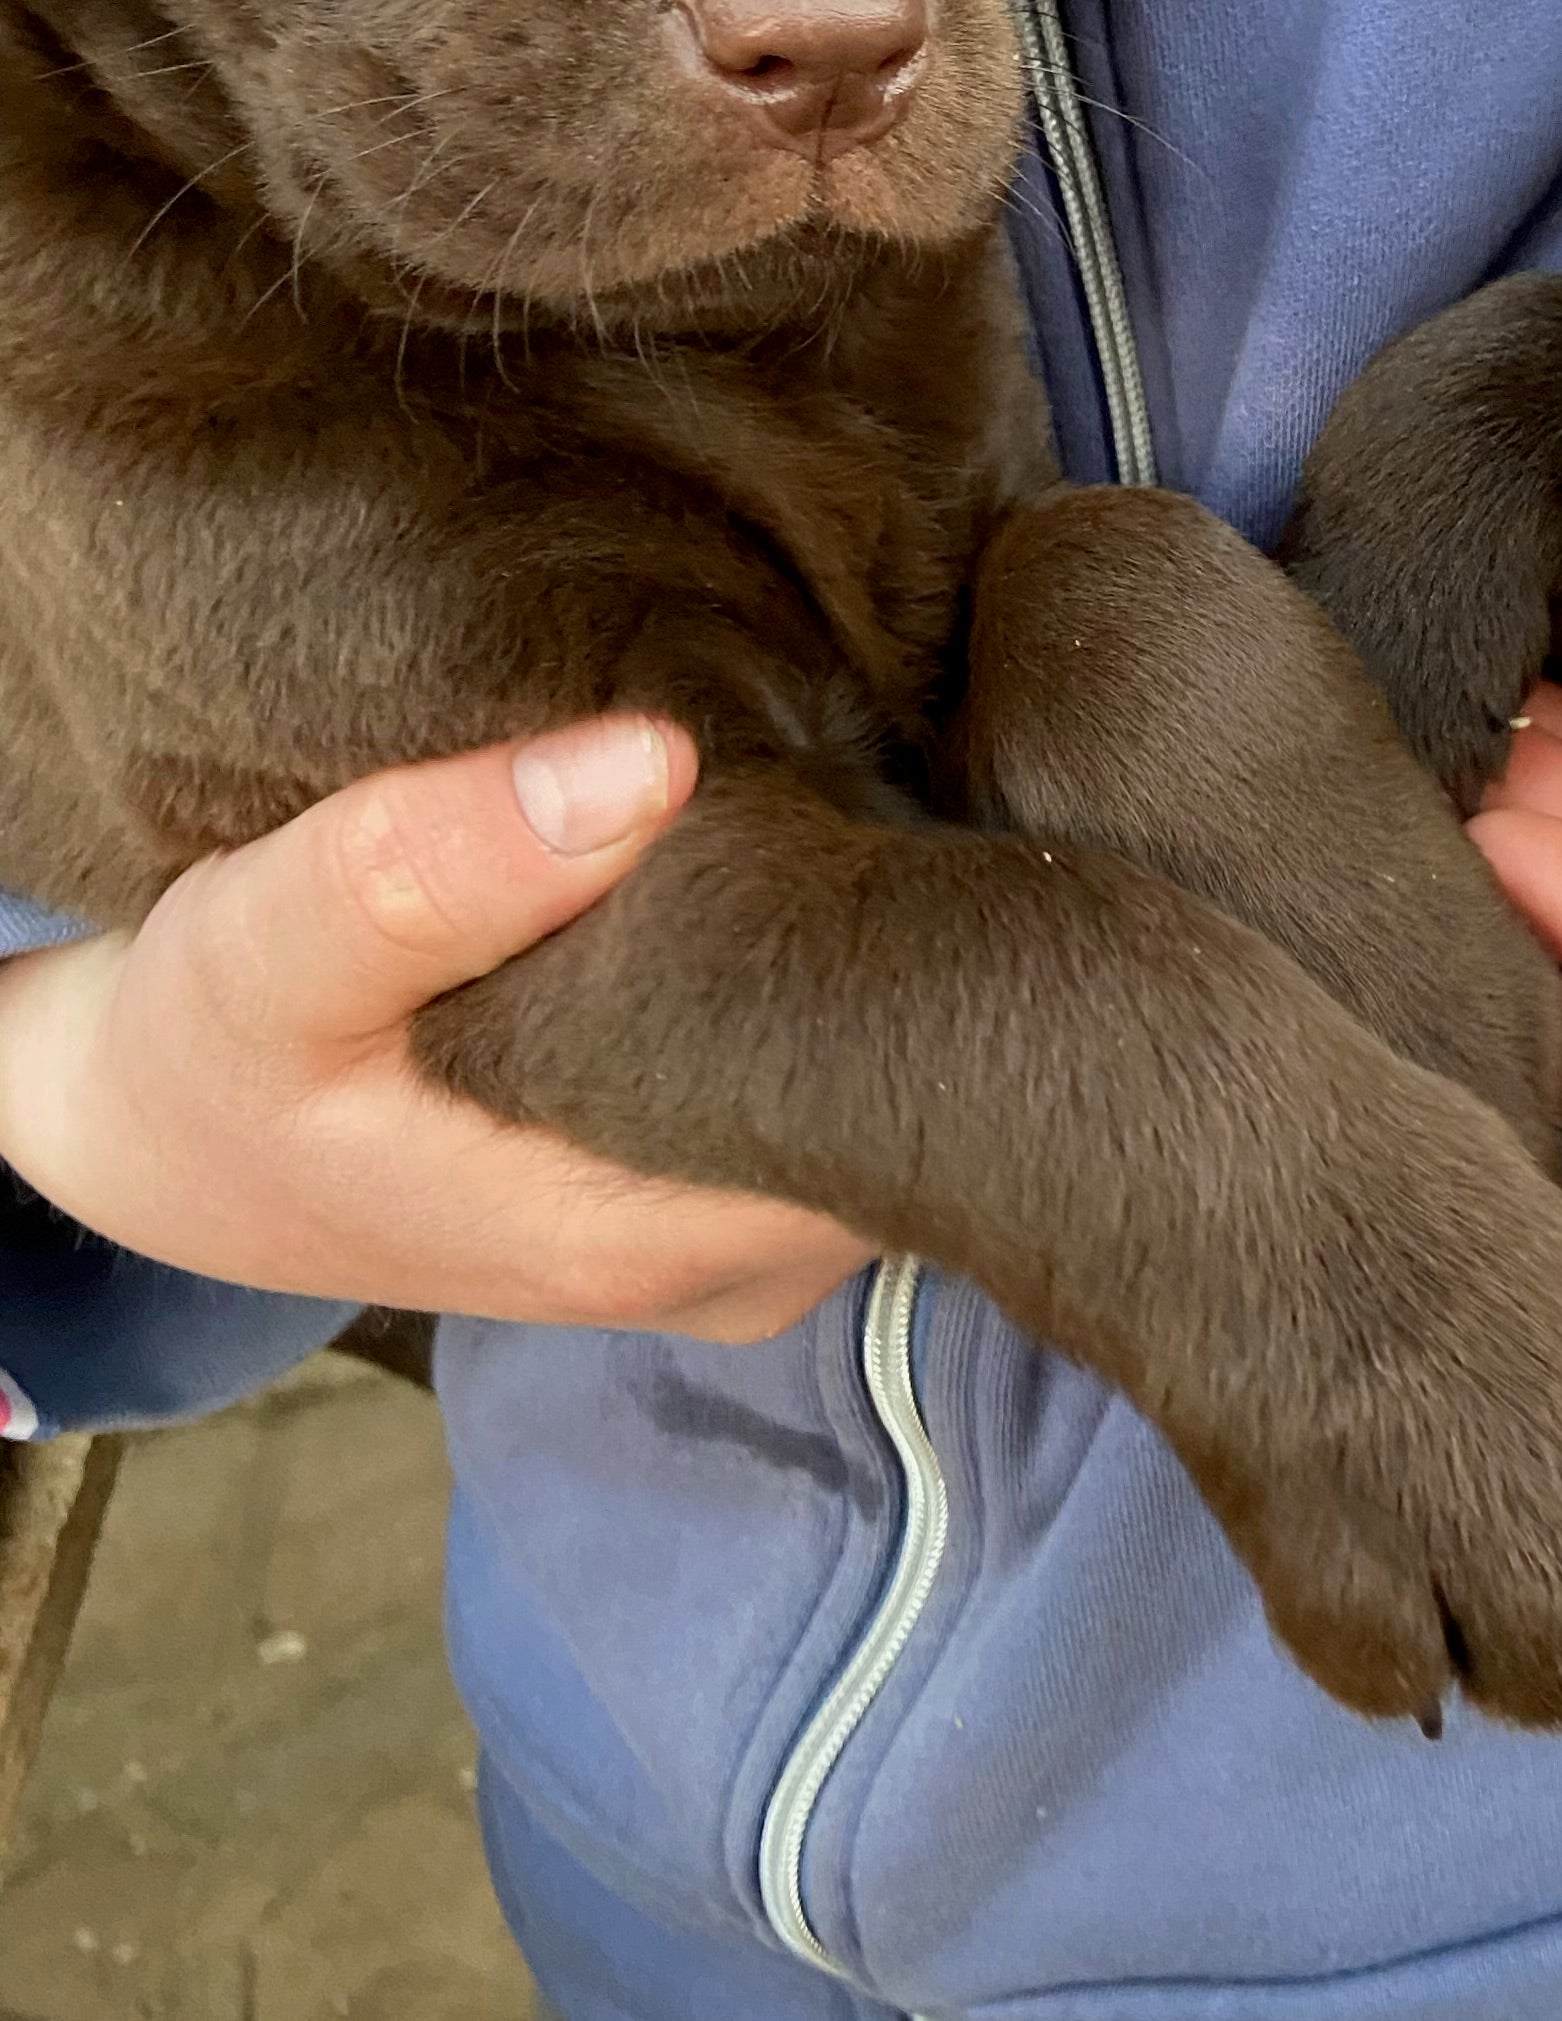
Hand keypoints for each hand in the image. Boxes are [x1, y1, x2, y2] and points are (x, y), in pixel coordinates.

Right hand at [0, 719, 870, 1341]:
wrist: (177, 1122)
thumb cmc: (216, 1046)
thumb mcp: (269, 948)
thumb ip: (431, 864)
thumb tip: (651, 763)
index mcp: (658, 1236)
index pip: (907, 1117)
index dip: (923, 955)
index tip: (878, 815)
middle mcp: (738, 1258)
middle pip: (925, 1097)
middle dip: (912, 939)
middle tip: (850, 776)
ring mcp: (745, 1228)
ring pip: (893, 1082)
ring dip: (867, 948)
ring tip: (809, 805)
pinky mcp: (726, 1176)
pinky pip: (839, 1074)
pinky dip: (821, 973)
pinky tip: (779, 870)